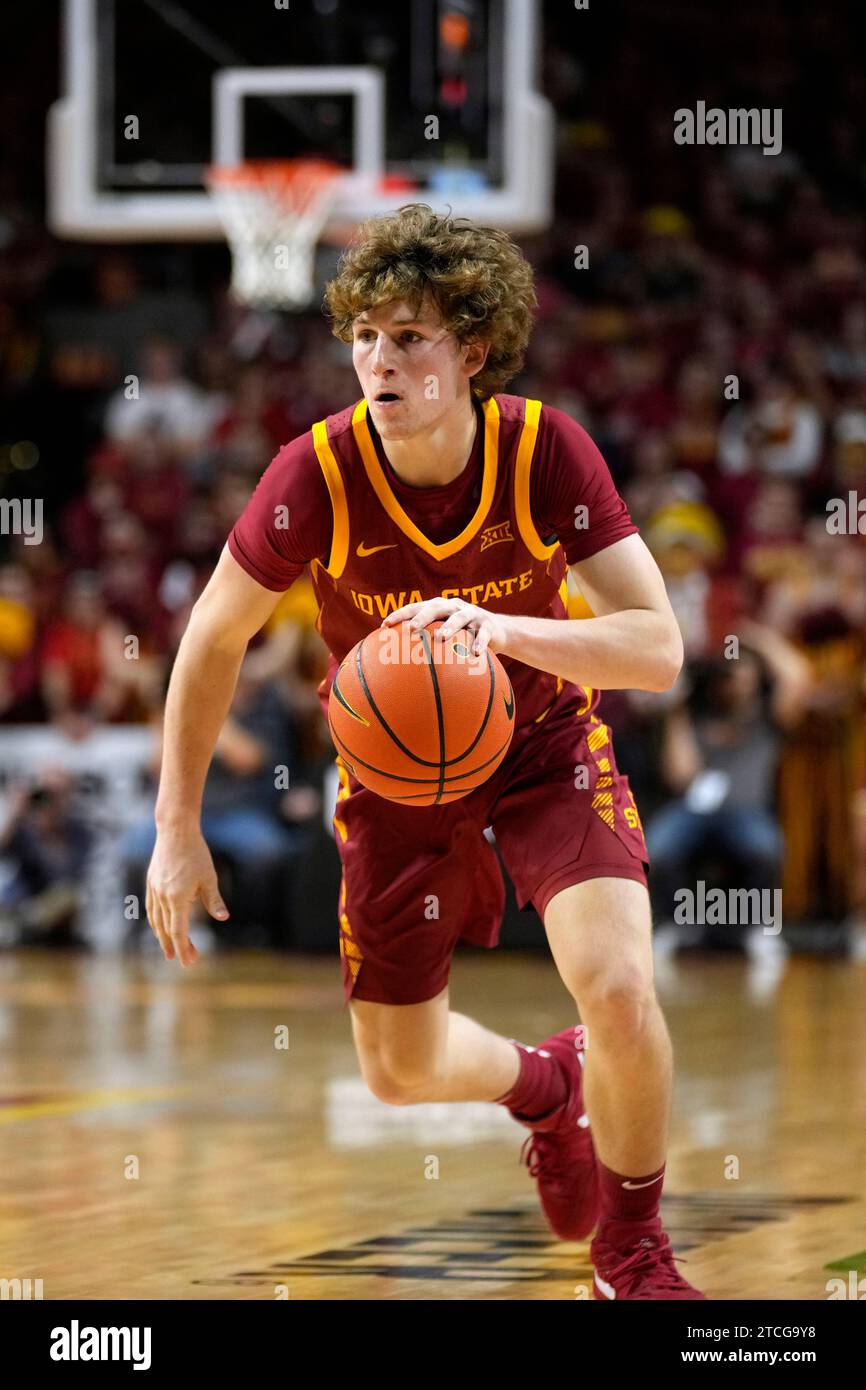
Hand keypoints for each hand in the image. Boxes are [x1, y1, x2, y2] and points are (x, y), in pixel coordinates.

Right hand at [145, 826, 228, 965]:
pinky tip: (159, 925)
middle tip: (182, 961)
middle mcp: (162, 897)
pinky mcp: (151, 882)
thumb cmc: (196, 854)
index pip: (179, 931)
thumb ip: (214, 901)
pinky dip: (155, 920)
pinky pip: (151, 908)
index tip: (188, 962)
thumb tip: (223, 918)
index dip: (183, 948)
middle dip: (174, 946)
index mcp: (177, 898)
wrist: (175, 831)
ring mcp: (154, 890)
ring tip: (167, 948)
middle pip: (166, 929)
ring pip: (156, 920)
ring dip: (162, 936)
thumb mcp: (209, 878)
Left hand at [381, 597, 509, 658]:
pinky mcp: (488, 626)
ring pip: (460, 618)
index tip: (385, 625)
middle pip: (436, 608)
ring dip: (449, 627)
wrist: (498, 631)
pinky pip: (483, 635)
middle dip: (422, 617)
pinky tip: (475, 655)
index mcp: (439, 608)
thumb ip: (425, 643)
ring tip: (440, 638)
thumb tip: (396, 665)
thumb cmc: (462, 636)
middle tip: (411, 629)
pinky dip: (479, 644)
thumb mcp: (445, 635)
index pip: (416, 607)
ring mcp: (472, 614)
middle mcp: (454, 607)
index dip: (400, 614)